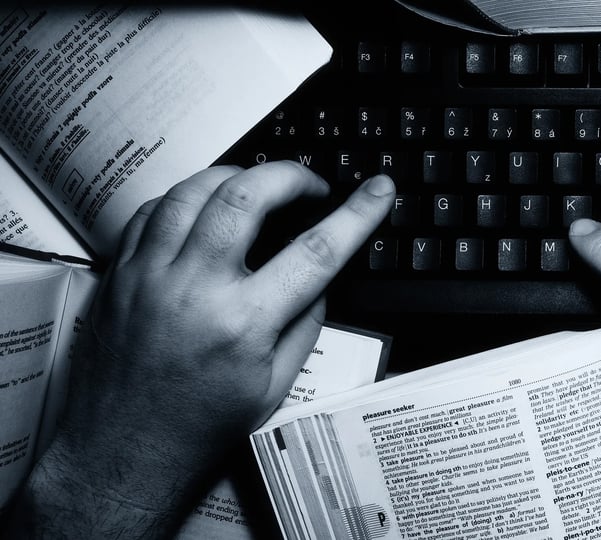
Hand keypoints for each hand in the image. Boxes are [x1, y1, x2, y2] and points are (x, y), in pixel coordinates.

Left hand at [9, 163, 393, 537]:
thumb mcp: (275, 385)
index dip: (356, 214)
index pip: (315, 251)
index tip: (377, 190)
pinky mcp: (120, 274)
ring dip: (237, 177)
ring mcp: (149, 276)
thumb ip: (306, 322)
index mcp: (243, 324)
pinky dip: (187, 198)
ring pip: (194, 190)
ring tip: (259, 189)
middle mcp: (193, 290)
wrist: (124, 451)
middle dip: (290, 176)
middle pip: (246, 196)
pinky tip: (206, 210)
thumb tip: (322, 274)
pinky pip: (152, 210)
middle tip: (310, 186)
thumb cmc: (201, 425)